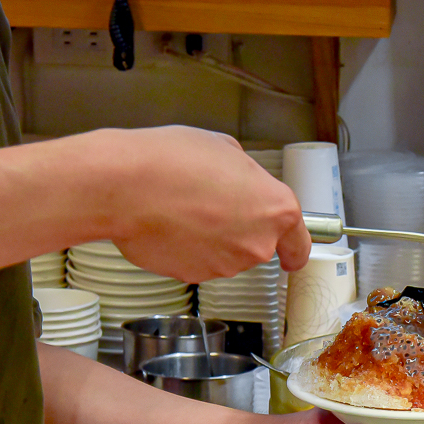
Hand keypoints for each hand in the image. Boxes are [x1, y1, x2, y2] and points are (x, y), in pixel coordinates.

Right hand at [102, 126, 310, 279]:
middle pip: (256, 243)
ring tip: (183, 207)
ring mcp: (226, 264)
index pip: (299, 242)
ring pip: (225, 253)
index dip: (295, 250)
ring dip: (210, 237)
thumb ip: (244, 174)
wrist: (125, 186)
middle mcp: (257, 243)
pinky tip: (169, 224)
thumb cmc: (171, 161)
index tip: (292, 256)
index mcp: (275, 209)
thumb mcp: (223, 148)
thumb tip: (238, 182)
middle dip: (237, 228)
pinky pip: (197, 262)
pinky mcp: (194, 276)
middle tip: (208, 202)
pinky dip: (187, 248)